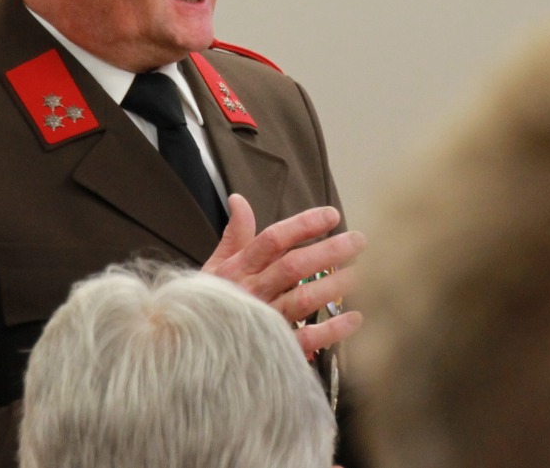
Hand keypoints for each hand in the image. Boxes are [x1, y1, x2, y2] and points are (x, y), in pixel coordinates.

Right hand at [202, 194, 364, 355]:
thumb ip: (234, 235)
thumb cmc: (206, 305)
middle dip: (328, 251)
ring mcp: (262, 320)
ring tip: (361, 274)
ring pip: (302, 300)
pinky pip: (304, 340)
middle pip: (294, 266)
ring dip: (333, 287)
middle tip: (359, 240)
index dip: (303, 225)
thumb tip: (239, 199)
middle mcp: (252, 292)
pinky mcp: (271, 348)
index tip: (331, 215)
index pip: (273, 240)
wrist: (188, 349)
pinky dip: (330, 331)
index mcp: (239, 269)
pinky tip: (355, 319)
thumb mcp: (215, 267)